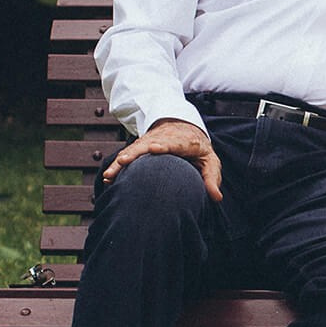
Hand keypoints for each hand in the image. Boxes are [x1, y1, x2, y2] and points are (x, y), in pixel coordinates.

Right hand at [102, 118, 223, 199]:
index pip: (173, 142)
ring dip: (121, 161)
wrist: (184, 128)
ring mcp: (151, 141)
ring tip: (109, 174)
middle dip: (135, 153)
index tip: (154, 148)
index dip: (164, 144)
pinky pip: (128, 154)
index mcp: (184, 142)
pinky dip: (118, 164)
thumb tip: (217, 198)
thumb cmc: (199, 150)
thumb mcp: (210, 161)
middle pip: (147, 145)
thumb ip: (212, 178)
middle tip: (122, 161)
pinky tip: (108, 177)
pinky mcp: (142, 146)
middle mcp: (164, 139)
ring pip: (134, 150)